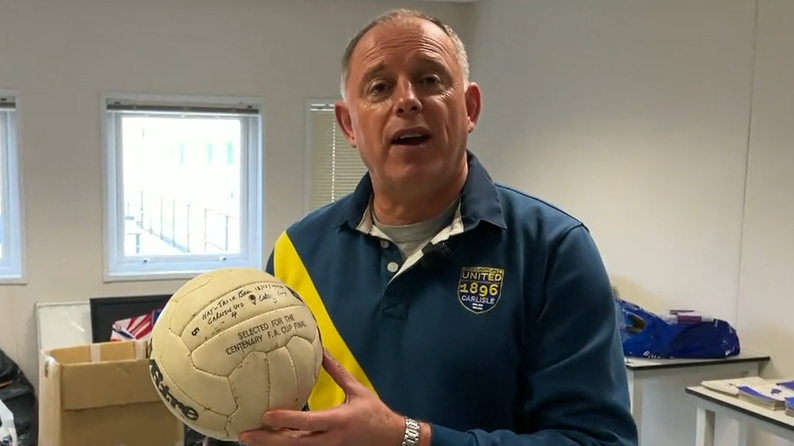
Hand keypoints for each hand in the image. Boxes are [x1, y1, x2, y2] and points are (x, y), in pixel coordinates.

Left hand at [239, 349, 406, 445]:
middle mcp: (330, 439)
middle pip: (294, 443)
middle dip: (268, 440)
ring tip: (249, 439)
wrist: (390, 439)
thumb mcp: (357, 390)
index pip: (308, 421)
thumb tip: (321, 350)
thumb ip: (337, 372)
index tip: (266, 414)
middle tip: (244, 434)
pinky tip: (269, 442)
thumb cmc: (374, 413)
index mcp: (338, 421)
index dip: (286, 419)